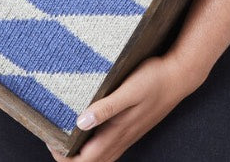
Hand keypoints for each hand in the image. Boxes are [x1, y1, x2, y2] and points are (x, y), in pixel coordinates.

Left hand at [45, 52, 201, 161]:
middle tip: (53, 138)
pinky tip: (89, 132)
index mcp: (117, 132)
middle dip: (69, 158)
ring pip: (101, 158)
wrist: (179, 76)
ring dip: (81, 155)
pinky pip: (110, 149)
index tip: (50, 139)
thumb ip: (106, 108)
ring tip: (65, 137)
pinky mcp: (132, 129)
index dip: (64, 156)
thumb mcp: (128, 90)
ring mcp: (128, 136)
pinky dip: (94, 148)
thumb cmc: (153, 79)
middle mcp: (122, 139)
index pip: (85, 161)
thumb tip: (80, 123)